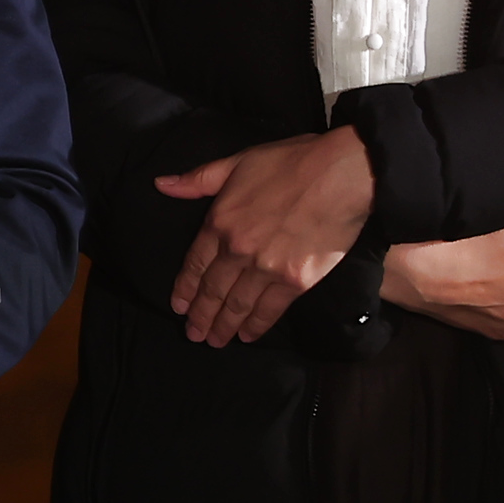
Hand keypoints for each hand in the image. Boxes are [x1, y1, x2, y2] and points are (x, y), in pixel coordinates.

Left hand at [159, 129, 374, 344]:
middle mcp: (238, 250)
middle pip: (213, 289)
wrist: (341, 175)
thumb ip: (199, 179)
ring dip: (224, 326)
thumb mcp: (238, 161)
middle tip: (193, 334)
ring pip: (237, 305)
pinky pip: (269, 310)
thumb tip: (162, 184)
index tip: (178, 306)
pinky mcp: (295, 281)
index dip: (185, 288)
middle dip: (201, 315)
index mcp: (220, 221)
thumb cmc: (293, 161)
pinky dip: (256, 326)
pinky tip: (247, 335)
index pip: (195, 263)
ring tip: (215, 341)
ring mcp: (266, 268)